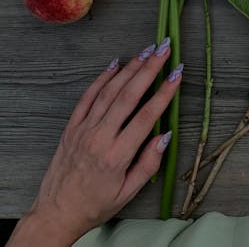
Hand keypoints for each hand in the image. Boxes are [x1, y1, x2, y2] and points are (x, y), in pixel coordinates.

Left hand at [7, 38, 181, 246]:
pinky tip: (115, 64)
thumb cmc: (95, 204)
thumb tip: (165, 135)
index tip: (177, 74)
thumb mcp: (128, 193)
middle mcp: (100, 137)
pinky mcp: (72, 126)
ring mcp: (83, 129)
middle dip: (149, 69)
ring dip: (130, 68)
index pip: (146, 116)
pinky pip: (88, 96)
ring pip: (109, 90)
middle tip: (164, 50)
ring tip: (146, 51)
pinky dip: (102, 78)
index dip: (164, 93)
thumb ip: (149, 163)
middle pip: (129, 95)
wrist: (57, 212)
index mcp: (117, 156)